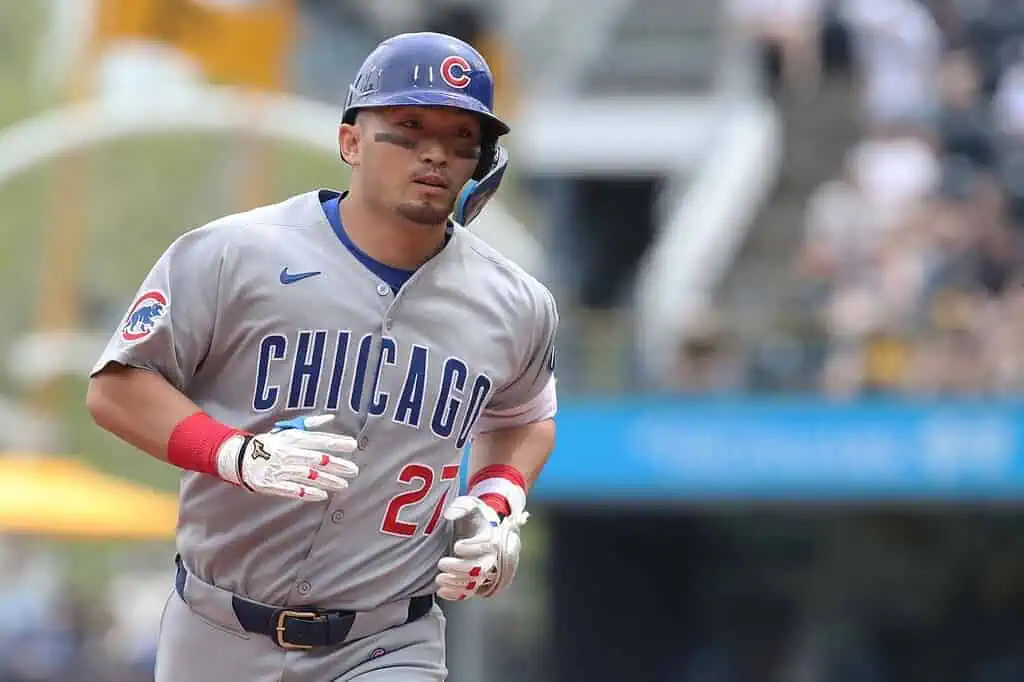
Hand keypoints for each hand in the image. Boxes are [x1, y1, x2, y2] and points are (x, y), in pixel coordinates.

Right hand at [216, 415, 358, 501]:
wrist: (239, 457)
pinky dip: (307, 493)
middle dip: (336, 465)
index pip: (318, 440)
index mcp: (292, 439)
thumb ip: (310, 425)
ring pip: (307, 476)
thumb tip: (331, 418)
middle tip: (353, 470)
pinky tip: (322, 496)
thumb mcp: (287, 431)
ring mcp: (279, 470)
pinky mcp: (271, 485)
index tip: (353, 445)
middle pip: (316, 459)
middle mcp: (287, 454)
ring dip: (326, 481)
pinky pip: (292, 490)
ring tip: (343, 484)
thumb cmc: (268, 443)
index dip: (336, 443)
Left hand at [435, 496, 528, 600]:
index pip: (487, 546)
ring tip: (438, 579)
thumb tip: (449, 515)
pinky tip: (441, 591)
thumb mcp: (467, 504)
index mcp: (490, 536)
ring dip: (455, 584)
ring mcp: (481, 569)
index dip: (472, 548)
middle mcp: (489, 556)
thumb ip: (460, 507)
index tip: (457, 546)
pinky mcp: (472, 579)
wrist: (473, 526)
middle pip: (479, 568)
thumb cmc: (470, 515)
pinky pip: (467, 593)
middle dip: (460, 568)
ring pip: (473, 583)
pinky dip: (455, 595)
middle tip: (441, 563)